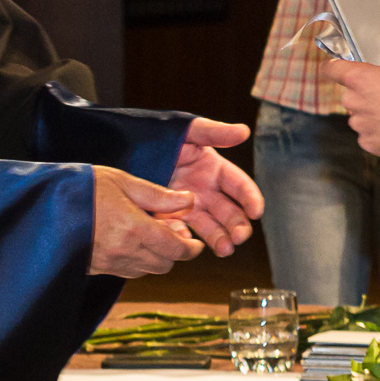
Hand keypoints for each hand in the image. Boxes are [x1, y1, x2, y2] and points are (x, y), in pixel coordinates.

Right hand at [90, 168, 201, 278]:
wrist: (44, 206)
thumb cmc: (83, 187)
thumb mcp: (123, 181)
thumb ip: (158, 195)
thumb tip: (189, 201)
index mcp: (136, 228)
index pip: (177, 249)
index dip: (192, 249)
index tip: (196, 242)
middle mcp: (125, 251)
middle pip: (165, 264)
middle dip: (176, 252)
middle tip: (174, 232)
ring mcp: (110, 263)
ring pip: (148, 270)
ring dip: (158, 257)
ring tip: (152, 234)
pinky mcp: (98, 268)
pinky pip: (129, 272)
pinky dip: (139, 261)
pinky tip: (133, 242)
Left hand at [167, 117, 263, 254]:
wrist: (122, 148)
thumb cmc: (157, 135)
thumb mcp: (185, 131)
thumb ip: (213, 132)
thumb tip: (244, 131)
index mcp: (213, 168)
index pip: (239, 185)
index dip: (250, 198)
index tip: (257, 212)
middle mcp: (205, 190)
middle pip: (229, 211)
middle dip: (237, 225)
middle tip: (239, 237)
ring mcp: (188, 206)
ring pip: (211, 226)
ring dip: (220, 239)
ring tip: (224, 249)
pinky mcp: (170, 217)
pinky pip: (182, 231)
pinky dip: (186, 238)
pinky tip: (188, 243)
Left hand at [325, 24, 379, 165]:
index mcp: (359, 78)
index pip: (331, 69)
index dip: (332, 67)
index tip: (332, 68)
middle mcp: (354, 102)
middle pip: (350, 95)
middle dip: (365, 94)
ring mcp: (361, 125)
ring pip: (360, 117)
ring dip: (372, 114)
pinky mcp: (370, 143)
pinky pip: (369, 137)